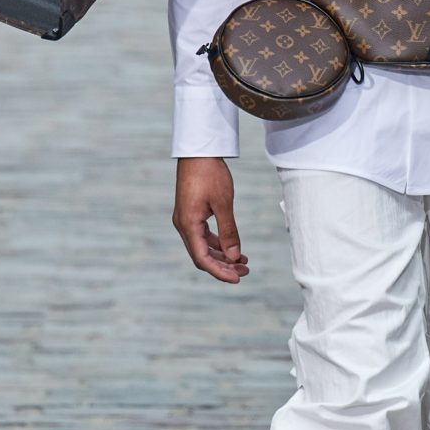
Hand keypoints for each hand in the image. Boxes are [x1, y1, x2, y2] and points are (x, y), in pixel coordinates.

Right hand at [173, 157, 248, 284]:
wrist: (198, 151)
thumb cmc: (210, 174)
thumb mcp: (224, 204)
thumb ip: (229, 232)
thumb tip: (235, 257)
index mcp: (188, 225)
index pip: (202, 259)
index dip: (220, 272)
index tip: (238, 279)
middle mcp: (183, 225)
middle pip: (202, 256)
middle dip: (223, 266)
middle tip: (246, 271)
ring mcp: (185, 219)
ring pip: (202, 247)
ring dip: (222, 256)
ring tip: (243, 261)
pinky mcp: (190, 213)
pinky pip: (202, 236)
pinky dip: (217, 244)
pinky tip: (233, 247)